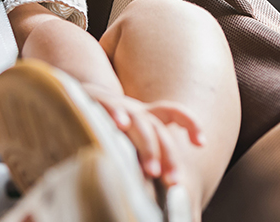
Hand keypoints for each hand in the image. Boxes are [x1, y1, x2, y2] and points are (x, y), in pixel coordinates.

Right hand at [81, 84, 204, 186]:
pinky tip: (121, 124)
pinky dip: (117, 114)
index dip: (190, 123)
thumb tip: (163, 182)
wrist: (78, 96)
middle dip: (168, 155)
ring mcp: (119, 105)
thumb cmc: (109, 123)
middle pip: (159, 130)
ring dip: (148, 146)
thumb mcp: (131, 134)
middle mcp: (136, 110)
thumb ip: (147, 153)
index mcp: (147, 116)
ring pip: (140, 123)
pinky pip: (109, 106)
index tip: (201, 143)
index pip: (174, 112)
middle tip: (172, 181)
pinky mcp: (98, 101)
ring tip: (152, 171)